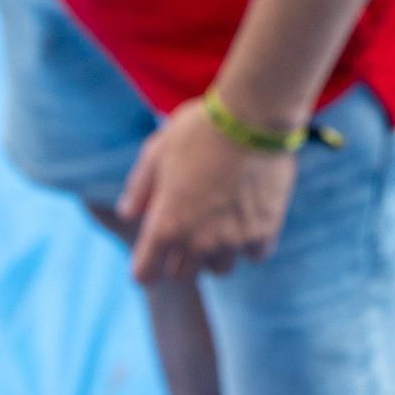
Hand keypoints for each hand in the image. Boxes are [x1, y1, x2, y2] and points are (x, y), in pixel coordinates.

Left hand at [118, 98, 299, 284]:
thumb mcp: (156, 153)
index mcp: (166, 225)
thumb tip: (128, 214)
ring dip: (215, 255)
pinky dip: (249, 246)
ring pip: (220, 269)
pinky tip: (247, 224)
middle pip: (182, 275)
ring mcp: (234, 239)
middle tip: (186, 233)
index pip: (146, 274)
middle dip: (178, 259)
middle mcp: (198, 241)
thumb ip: (139, 190)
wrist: (253, 119)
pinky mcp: (265, 230)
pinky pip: (254, 255)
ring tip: (219, 229)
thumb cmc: (198, 130)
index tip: (151, 254)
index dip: (145, 267)